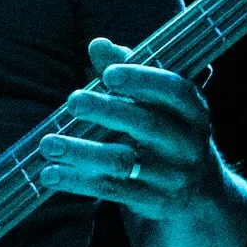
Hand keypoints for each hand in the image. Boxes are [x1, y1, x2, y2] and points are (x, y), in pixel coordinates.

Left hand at [40, 38, 224, 218]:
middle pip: (147, 125)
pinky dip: (77, 181)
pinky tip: (49, 174)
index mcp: (193, 111)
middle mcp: (187, 144)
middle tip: (72, 101)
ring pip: (123, 162)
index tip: (108, 75)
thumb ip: (129, 72)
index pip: (174, 91)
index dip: (143, 80)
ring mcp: (171, 176)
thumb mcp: (158, 104)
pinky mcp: (152, 202)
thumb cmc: (167, 133)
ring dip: (82, 152)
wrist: (198, 196)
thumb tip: (98, 44)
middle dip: (107, 111)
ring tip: (48, 144)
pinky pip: (111, 189)